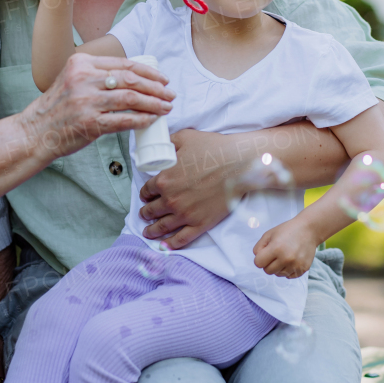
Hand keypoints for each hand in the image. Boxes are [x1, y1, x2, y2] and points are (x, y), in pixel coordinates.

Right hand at [20, 53, 172, 161]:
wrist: (34, 132)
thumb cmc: (56, 108)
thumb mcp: (71, 80)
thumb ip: (95, 75)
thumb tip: (132, 79)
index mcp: (81, 63)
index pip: (123, 64)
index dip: (148, 71)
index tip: (162, 79)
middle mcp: (83, 79)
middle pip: (130, 79)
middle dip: (156, 87)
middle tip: (170, 94)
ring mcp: (86, 101)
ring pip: (130, 98)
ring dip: (153, 103)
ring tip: (166, 107)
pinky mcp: (89, 123)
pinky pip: (123, 120)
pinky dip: (141, 120)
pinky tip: (151, 120)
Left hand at [138, 129, 236, 248]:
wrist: (239, 165)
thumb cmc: (214, 149)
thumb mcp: (185, 137)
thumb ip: (169, 142)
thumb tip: (161, 144)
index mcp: (164, 179)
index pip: (146, 190)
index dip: (144, 194)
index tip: (145, 196)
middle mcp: (171, 199)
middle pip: (151, 210)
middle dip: (146, 213)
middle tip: (144, 214)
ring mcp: (185, 214)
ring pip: (162, 227)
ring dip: (152, 230)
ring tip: (148, 232)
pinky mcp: (200, 224)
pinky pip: (181, 239)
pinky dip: (170, 244)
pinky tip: (164, 245)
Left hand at [253, 218, 318, 278]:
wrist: (309, 230)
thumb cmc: (287, 230)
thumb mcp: (269, 234)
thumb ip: (259, 247)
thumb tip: (257, 259)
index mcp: (276, 248)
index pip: (258, 263)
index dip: (260, 258)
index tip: (266, 253)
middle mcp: (286, 258)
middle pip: (267, 271)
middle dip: (268, 264)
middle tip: (275, 254)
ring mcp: (296, 265)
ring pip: (278, 275)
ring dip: (278, 267)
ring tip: (284, 256)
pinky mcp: (303, 269)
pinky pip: (289, 276)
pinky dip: (288, 270)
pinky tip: (291, 260)